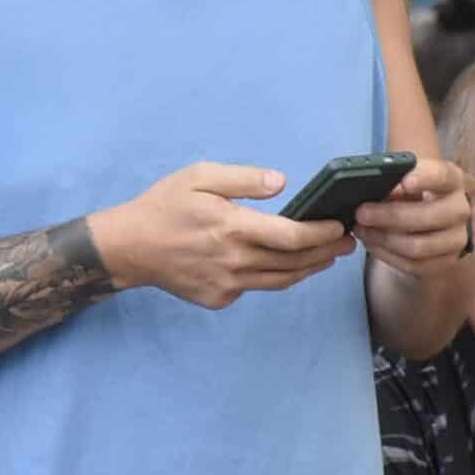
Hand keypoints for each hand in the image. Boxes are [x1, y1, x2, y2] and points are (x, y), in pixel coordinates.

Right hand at [92, 162, 356, 309]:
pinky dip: (273, 277)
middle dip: (326, 252)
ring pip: (281, 281)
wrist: (128, 248)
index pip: (293, 236)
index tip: (341, 227)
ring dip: (308, 270)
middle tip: (346, 243)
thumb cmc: (164, 206)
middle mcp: (235, 261)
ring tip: (326, 257)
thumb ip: (243, 180)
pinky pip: (255, 288)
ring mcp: (227, 285)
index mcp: (233, 228)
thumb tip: (281, 183)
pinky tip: (282, 265)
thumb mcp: (199, 176)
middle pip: (295, 263)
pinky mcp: (218, 298)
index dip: (323, 234)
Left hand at [351, 157, 474, 281]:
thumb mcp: (409, 180)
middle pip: (428, 216)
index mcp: (453, 180)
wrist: (438, 221)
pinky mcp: (447, 262)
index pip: (443, 176)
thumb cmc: (416, 194)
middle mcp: (461, 210)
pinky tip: (372, 244)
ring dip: (384, 239)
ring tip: (361, 230)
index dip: (425, 179)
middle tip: (361, 213)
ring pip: (419, 246)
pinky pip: (414, 265)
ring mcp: (458, 239)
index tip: (404, 182)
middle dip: (389, 216)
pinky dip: (387, 255)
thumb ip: (394, 181)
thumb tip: (371, 188)